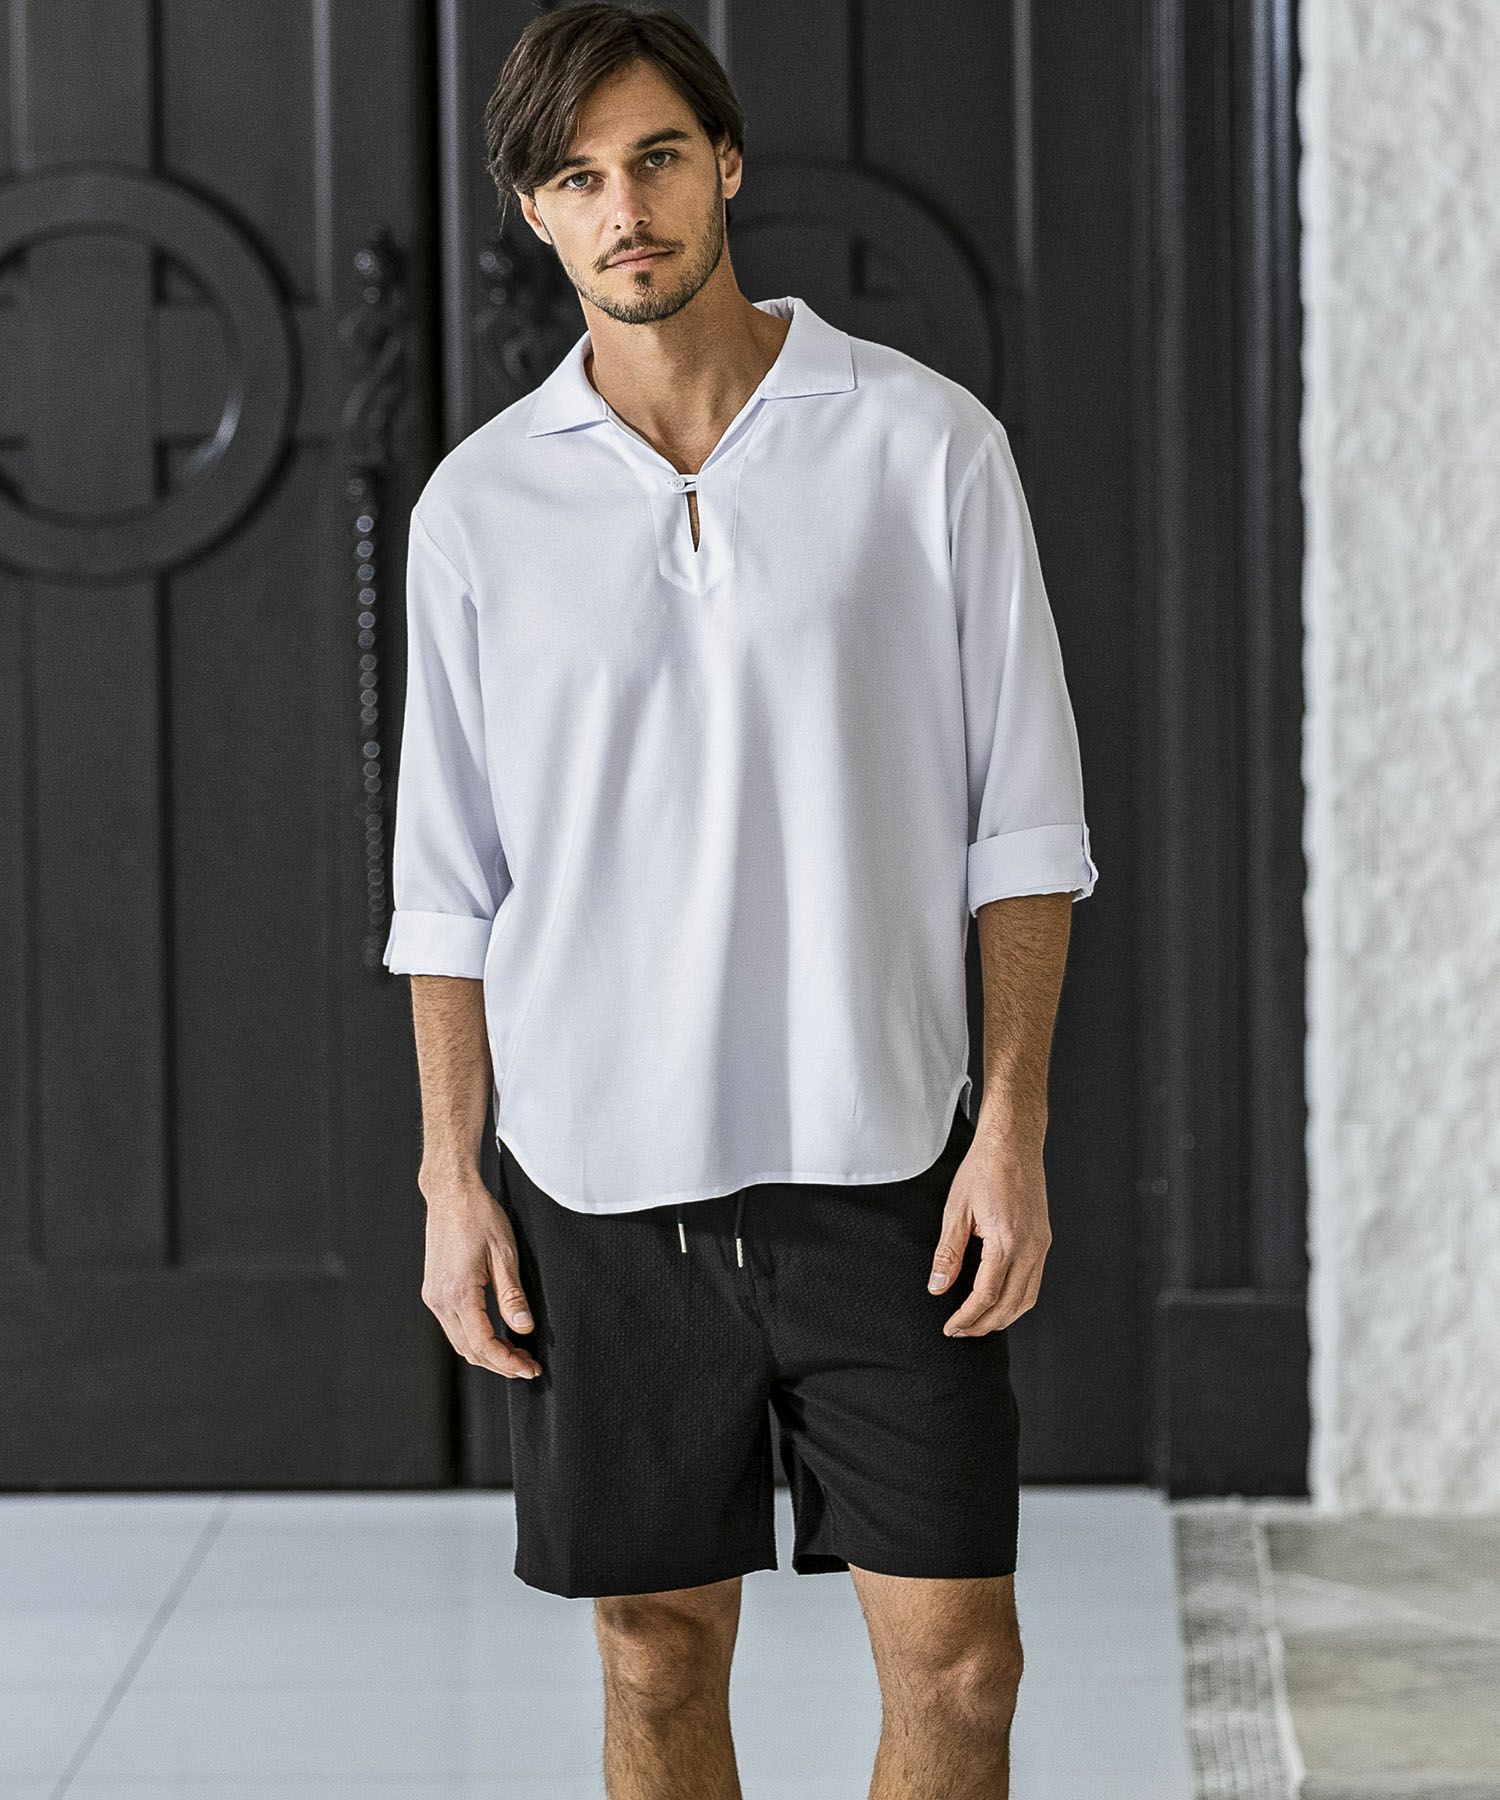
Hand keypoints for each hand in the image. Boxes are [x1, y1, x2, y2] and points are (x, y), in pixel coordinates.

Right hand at [420, 1180, 541, 1378]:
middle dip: (500, 1364)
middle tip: (529, 1366)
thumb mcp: (504, 1253)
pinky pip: (454, 1326)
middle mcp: (440, 1300)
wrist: (451, 1193)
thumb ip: (512, 1295)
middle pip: (469, 1350)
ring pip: (460, 1342)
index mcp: (458, 1292)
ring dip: (487, 1353)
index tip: (531, 1369)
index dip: (508, 1362)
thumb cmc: (479, 1215)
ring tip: (517, 1355)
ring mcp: (434, 1296)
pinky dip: (475, 1338)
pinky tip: (496, 1335)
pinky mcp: (434, 1291)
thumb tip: (523, 1330)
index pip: (483, 1344)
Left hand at [926, 1136, 1051, 1335]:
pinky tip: (999, 1299)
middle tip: (960, 1331)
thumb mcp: (956, 1210)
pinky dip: (1017, 1299)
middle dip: (985, 1325)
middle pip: (1011, 1305)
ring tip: (978, 1322)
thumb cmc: (984, 1168)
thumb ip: (948, 1253)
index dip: (967, 1317)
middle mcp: (1030, 1247)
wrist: (1013, 1142)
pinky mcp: (1043, 1239)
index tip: (950, 1328)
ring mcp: (1041, 1244)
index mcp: (1007, 1241)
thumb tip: (938, 1287)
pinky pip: (1034, 1281)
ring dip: (1004, 1317)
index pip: (987, 1296)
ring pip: (1028, 1298)